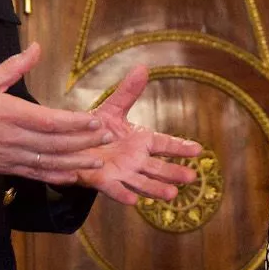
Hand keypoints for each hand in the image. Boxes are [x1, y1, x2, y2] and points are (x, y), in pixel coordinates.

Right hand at [0, 44, 109, 178]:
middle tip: (108, 139)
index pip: (51, 121)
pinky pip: (34, 174)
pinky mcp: (4, 167)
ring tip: (97, 162)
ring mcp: (9, 156)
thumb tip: (36, 47)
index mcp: (9, 113)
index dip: (76, 123)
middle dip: (84, 142)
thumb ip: (14, 66)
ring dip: (75, 163)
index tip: (97, 121)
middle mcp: (13, 138)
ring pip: (48, 162)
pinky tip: (71, 177)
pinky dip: (54, 177)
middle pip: (55, 144)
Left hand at [76, 65, 202, 206]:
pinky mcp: (103, 181)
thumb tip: (143, 67)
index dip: (180, 147)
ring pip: (142, 182)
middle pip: (158, 168)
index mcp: (141, 142)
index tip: (198, 149)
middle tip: (192, 177)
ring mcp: (121, 172)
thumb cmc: (96, 129)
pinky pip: (114, 189)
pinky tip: (134, 202)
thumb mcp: (113, 108)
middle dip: (174, 173)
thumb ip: (128, 92)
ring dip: (156, 189)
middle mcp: (135, 160)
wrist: (70, 145)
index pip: (164, 144)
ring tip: (172, 194)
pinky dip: (123, 195)